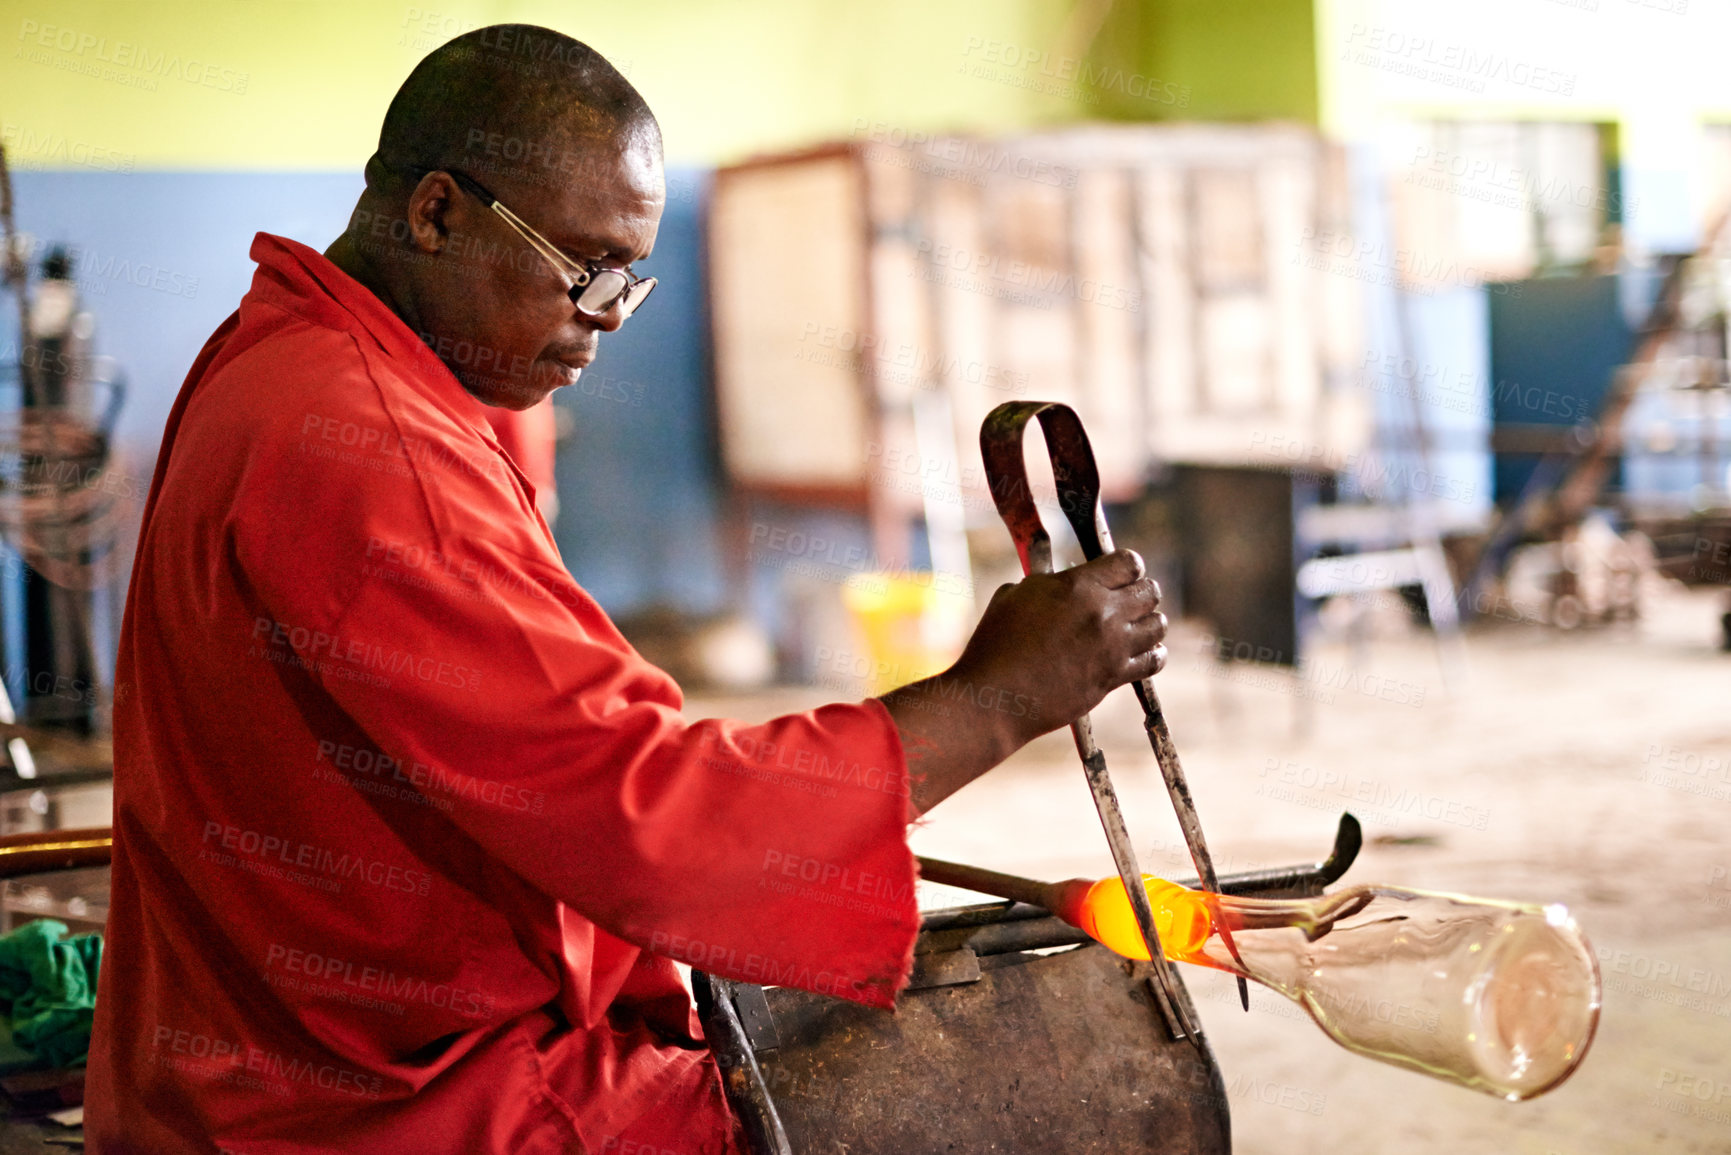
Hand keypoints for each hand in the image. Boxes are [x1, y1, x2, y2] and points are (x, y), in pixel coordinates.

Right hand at [883, 550, 1166, 814]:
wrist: (997, 697)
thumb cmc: (996, 644)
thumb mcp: (1014, 595)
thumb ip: (1047, 582)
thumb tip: (1061, 579)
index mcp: (1078, 586)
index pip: (1129, 562)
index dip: (1127, 565)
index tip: (1120, 572)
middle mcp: (1103, 613)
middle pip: (1150, 591)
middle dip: (1141, 591)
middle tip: (1128, 599)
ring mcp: (1112, 647)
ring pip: (1158, 625)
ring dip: (1149, 622)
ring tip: (1134, 625)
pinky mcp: (1114, 677)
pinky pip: (1154, 661)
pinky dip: (1152, 654)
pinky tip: (1140, 652)